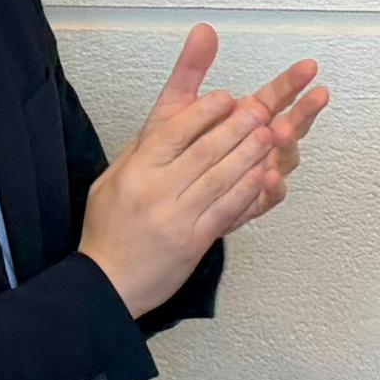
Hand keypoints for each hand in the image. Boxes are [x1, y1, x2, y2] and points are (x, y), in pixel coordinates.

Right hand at [80, 24, 327, 314]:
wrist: (107, 283)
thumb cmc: (109, 228)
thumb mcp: (113, 179)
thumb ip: (143, 151)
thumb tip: (174, 121)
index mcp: (136, 171)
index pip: (173, 132)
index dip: (204, 112)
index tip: (226, 96)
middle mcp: (156, 191)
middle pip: (204, 151)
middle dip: (237, 127)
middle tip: (261, 108)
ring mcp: (176, 219)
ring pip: (221, 178)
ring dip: (250, 154)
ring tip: (271, 134)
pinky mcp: (193, 243)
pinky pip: (226, 211)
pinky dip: (247, 190)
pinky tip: (265, 175)